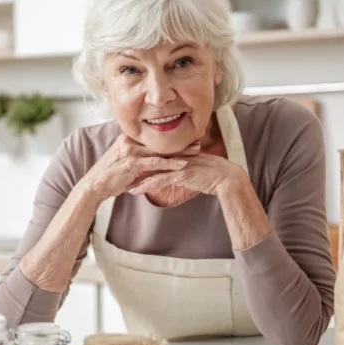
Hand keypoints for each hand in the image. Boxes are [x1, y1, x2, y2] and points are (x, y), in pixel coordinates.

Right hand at [81, 135, 201, 201]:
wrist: (94, 185)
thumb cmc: (109, 176)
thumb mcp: (124, 163)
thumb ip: (138, 159)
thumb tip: (152, 162)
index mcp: (128, 138)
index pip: (154, 137)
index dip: (171, 138)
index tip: (187, 138)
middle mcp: (129, 141)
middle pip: (160, 141)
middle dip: (180, 143)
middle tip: (198, 141)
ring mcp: (130, 151)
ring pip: (160, 150)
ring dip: (180, 152)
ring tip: (196, 152)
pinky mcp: (132, 163)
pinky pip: (155, 163)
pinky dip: (170, 164)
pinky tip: (183, 165)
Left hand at [128, 152, 248, 196]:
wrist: (226, 178)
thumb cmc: (211, 175)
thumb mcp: (192, 171)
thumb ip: (180, 170)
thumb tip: (171, 175)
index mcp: (176, 153)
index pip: (153, 156)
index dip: (139, 162)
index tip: (126, 168)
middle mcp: (175, 156)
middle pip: (148, 160)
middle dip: (132, 169)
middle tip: (118, 176)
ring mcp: (177, 164)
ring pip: (151, 170)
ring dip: (135, 178)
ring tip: (122, 185)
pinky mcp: (181, 174)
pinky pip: (160, 180)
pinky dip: (146, 185)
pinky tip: (135, 191)